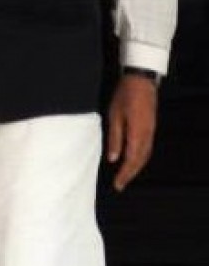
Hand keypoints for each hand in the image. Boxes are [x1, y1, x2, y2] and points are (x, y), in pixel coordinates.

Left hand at [106, 74, 157, 191]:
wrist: (142, 80)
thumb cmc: (125, 96)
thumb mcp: (114, 116)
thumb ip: (115, 138)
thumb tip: (113, 159)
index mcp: (137, 134)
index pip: (131, 160)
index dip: (125, 174)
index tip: (117, 185)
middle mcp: (147, 135)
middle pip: (140, 161)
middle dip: (130, 174)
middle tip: (120, 185)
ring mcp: (151, 131)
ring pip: (145, 155)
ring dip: (136, 168)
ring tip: (126, 176)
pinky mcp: (151, 127)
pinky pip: (147, 148)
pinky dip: (140, 158)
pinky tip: (134, 160)